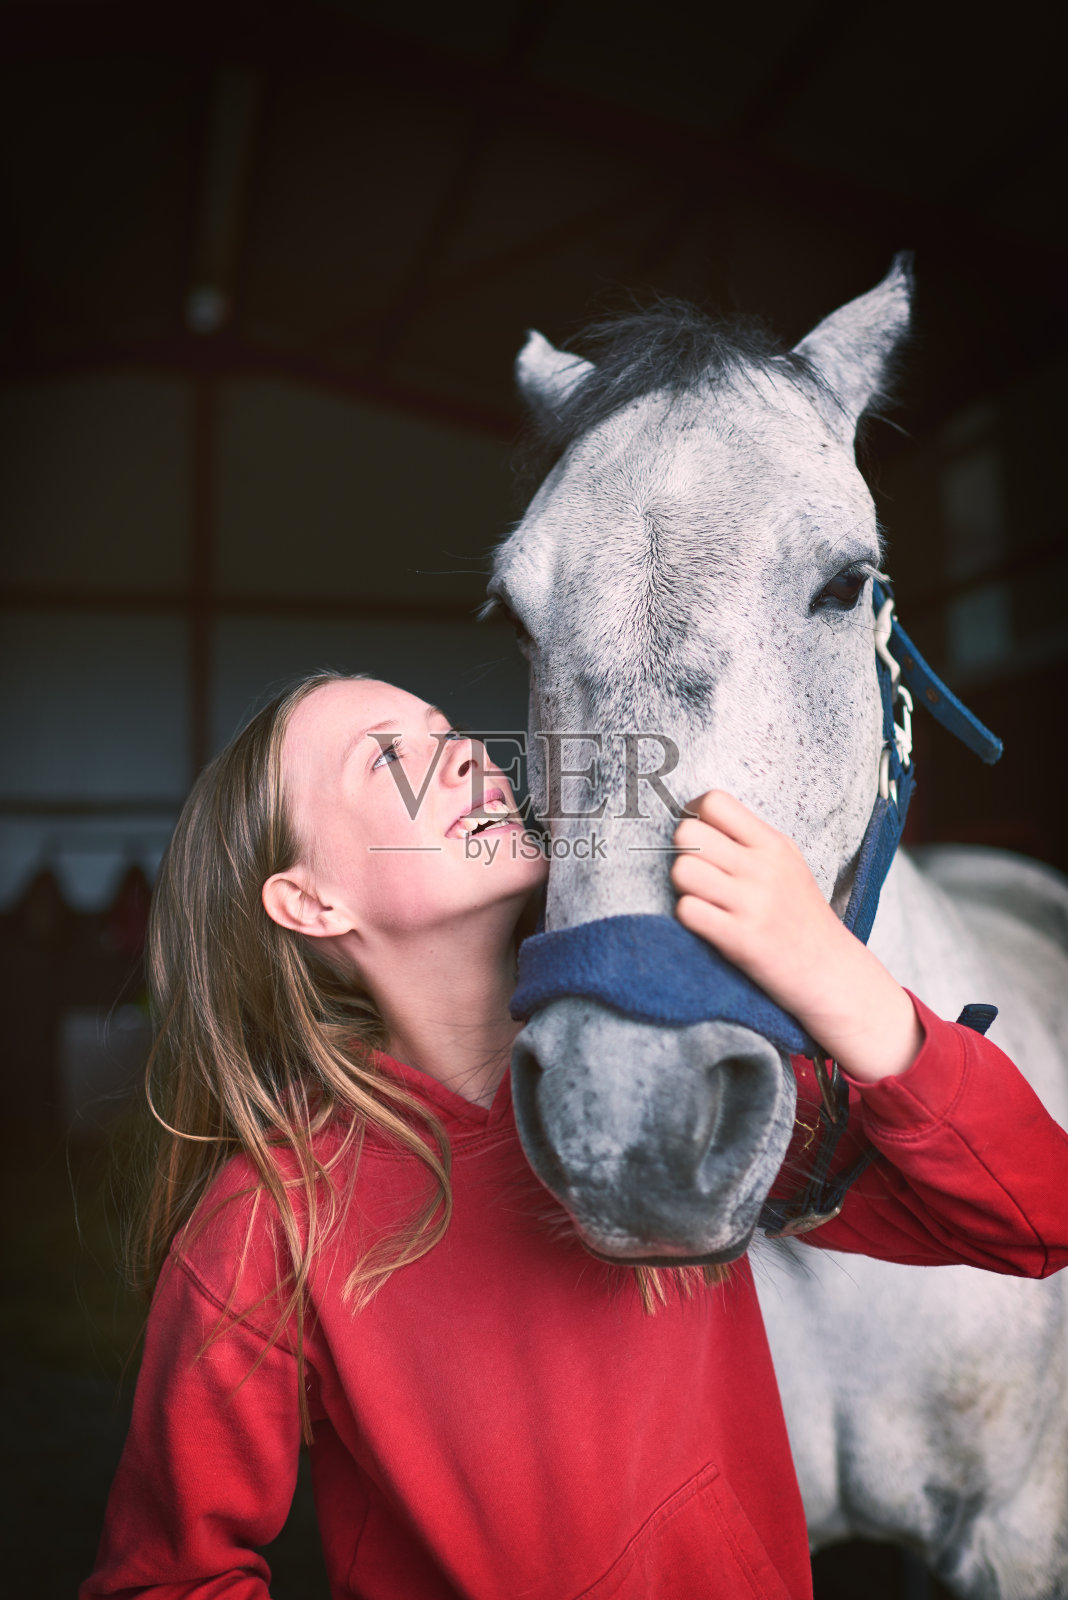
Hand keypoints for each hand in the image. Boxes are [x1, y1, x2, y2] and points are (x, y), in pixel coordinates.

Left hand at [671, 791, 922, 1080]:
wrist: (830, 971)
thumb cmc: (801, 916)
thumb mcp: (787, 864)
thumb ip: (748, 841)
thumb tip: (697, 819)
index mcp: (773, 844)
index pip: (715, 801)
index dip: (694, 815)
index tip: (699, 835)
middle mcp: (763, 868)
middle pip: (688, 833)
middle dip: (683, 852)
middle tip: (699, 871)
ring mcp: (752, 903)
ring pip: (682, 870)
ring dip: (682, 886)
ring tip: (702, 898)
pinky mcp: (740, 938)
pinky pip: (688, 910)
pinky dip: (689, 916)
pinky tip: (707, 922)